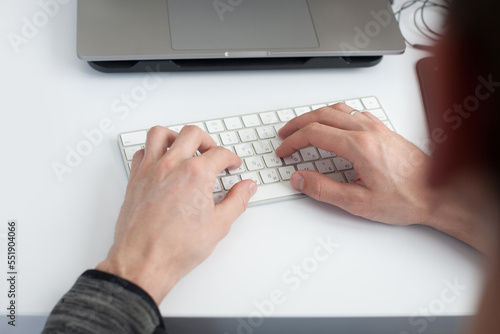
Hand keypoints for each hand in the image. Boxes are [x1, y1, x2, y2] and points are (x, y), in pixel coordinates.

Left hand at [97, 126, 256, 303]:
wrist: (144, 262)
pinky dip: (152, 150)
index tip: (232, 165)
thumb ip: (237, 201)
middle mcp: (172, 165)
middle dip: (208, 140)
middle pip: (193, 134)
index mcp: (196, 174)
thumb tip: (247, 187)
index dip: (231, 158)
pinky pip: (141, 151)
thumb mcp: (219, 225)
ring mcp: (150, 170)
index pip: (220, 153)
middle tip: (213, 153)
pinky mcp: (135, 179)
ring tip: (186, 147)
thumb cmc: (176, 248)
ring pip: (161, 134)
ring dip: (176, 136)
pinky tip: (161, 160)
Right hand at [275, 103, 485, 251]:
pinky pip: (353, 112)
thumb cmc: (405, 198)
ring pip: (337, 109)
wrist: (438, 193)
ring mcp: (376, 127)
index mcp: (358, 146)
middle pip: (322, 115)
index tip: (284, 151)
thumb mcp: (358, 203)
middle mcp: (367, 130)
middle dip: (298, 123)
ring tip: (302, 126)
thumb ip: (323, 189)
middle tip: (285, 135)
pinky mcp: (383, 129)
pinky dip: (334, 114)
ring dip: (315, 115)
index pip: (314, 134)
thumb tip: (299, 178)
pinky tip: (332, 124)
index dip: (293, 142)